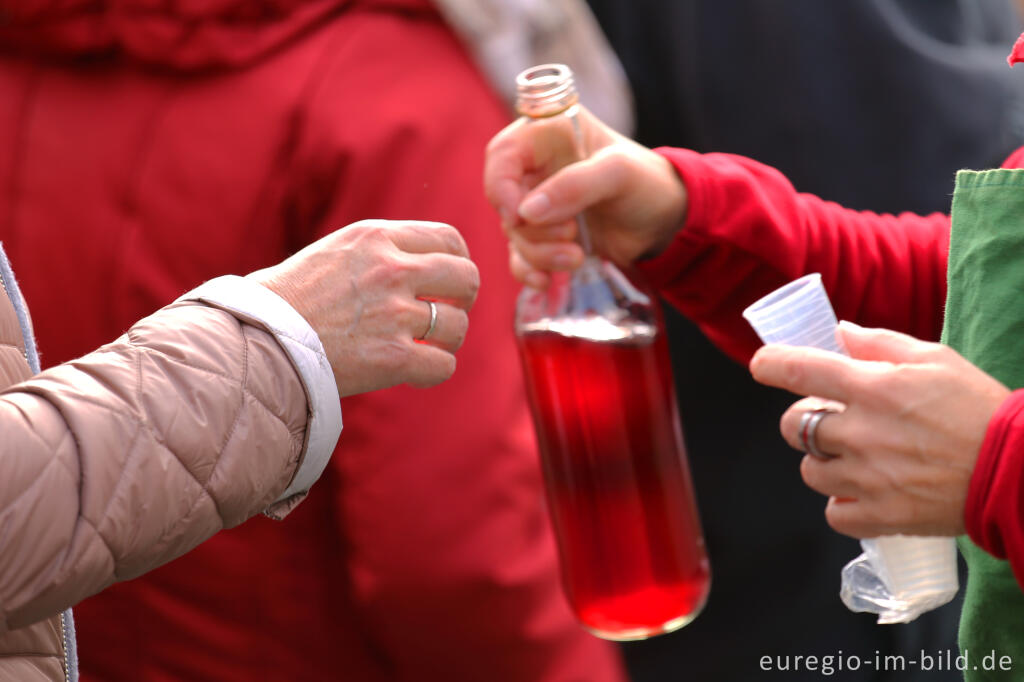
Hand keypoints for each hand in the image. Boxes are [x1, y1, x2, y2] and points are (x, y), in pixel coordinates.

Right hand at [250, 220, 478, 396]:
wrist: (257, 340)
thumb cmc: (289, 299)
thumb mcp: (336, 251)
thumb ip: (381, 250)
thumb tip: (426, 262)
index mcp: (376, 237)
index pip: (449, 239)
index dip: (460, 261)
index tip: (451, 281)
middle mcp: (390, 270)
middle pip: (466, 278)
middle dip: (463, 299)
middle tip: (447, 314)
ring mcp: (394, 314)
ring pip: (457, 325)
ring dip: (447, 339)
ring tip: (425, 346)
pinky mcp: (392, 357)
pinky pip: (444, 365)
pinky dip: (434, 371)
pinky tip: (415, 371)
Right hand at [483, 105, 687, 288]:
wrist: (666, 223)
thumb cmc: (648, 184)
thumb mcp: (619, 174)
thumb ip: (575, 185)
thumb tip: (526, 212)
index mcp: (548, 135)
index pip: (502, 155)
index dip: (501, 186)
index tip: (520, 216)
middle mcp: (536, 169)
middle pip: (505, 201)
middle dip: (532, 229)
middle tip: (571, 233)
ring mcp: (538, 205)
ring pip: (514, 234)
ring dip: (538, 253)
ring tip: (576, 256)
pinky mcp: (544, 237)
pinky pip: (519, 257)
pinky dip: (529, 270)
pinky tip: (545, 281)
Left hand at [749, 322, 1009, 537]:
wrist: (1018, 470)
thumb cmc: (979, 408)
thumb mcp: (935, 359)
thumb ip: (879, 344)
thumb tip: (839, 333)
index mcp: (872, 388)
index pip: (798, 370)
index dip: (770, 364)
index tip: (762, 365)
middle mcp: (861, 433)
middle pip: (792, 426)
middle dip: (803, 420)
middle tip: (831, 420)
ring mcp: (868, 478)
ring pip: (810, 471)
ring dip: (824, 462)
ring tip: (856, 458)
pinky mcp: (880, 515)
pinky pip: (833, 513)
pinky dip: (842, 504)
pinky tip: (864, 491)